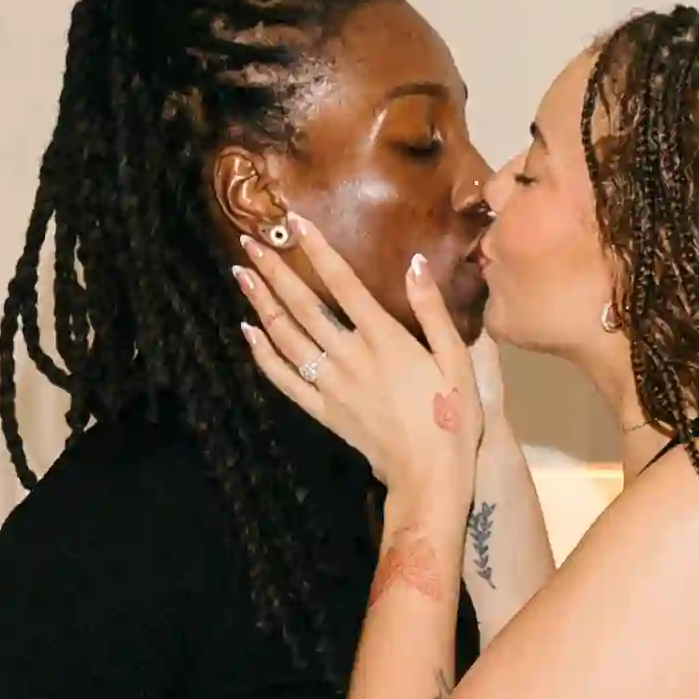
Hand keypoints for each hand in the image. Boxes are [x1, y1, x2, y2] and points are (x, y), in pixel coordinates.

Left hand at [235, 227, 478, 501]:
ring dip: (261, 304)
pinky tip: (248, 332)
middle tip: (249, 241)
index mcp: (384, 339)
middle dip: (274, 271)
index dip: (317, 248)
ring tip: (242, 275)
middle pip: (302, 306)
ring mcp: (332, 386)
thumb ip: (432, 310)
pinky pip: (285, 380)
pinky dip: (263, 354)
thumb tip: (416, 263)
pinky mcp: (324, 412)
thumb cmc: (451, 419)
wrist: (429, 478)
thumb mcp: (456, 360)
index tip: (294, 221)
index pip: (342, 282)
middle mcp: (350, 358)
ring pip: (286, 338)